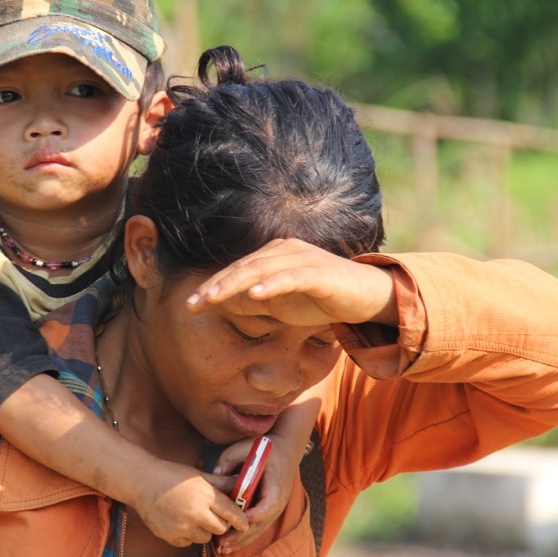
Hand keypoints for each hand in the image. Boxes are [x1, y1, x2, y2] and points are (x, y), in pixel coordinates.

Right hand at [130, 459, 247, 546]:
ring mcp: (182, 527)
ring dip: (204, 529)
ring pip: (205, 537)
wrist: (142, 483)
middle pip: (221, 528)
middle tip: (214, 514)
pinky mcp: (171, 537)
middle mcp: (195, 513)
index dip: (241, 519)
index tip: (244, 523)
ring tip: (193, 515)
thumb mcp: (200, 475)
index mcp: (205, 495)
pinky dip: (188, 535)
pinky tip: (180, 520)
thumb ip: (222, 483)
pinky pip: (189, 542)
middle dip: (220, 523)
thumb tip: (242, 483)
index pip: (232, 513)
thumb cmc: (172, 475)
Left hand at [186, 238, 397, 326]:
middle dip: (215, 286)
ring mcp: (302, 259)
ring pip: (260, 269)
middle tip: (192, 304)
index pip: (235, 271)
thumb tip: (223, 306)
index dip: (211, 287)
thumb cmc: (322, 300)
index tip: (190, 306)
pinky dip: (271, 285)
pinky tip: (254, 295)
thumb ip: (255, 302)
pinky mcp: (320, 272)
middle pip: (242, 267)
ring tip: (213, 298)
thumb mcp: (281, 304)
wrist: (368, 298)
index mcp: (273, 255)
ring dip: (234, 284)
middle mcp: (284, 250)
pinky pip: (291, 277)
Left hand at [211, 433, 299, 553]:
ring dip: (242, 540)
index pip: (267, 507)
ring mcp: (276, 507)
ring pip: (259, 529)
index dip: (252, 516)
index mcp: (276, 487)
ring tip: (223, 548)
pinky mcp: (269, 509)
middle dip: (242, 535)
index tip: (235, 523)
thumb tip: (215, 474)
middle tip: (222, 543)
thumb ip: (230, 458)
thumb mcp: (247, 447)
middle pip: (261, 524)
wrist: (287, 450)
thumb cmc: (266, 448)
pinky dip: (245, 535)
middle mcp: (278, 501)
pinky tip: (231, 542)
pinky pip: (258, 526)